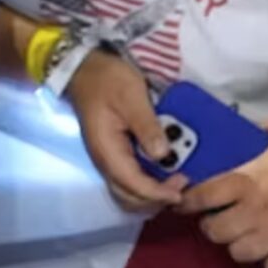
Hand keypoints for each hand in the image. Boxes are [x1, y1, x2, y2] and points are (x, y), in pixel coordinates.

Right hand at [62, 53, 187, 211]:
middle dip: (155, 198)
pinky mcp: (113, 153)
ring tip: (175, 182)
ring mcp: (107, 158)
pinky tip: (163, 173)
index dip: (157, 193)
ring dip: (151, 194)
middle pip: (128, 197)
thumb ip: (147, 126)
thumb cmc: (108, 80)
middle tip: (182, 185)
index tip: (180, 192)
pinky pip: (129, 179)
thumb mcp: (132, 96)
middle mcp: (104, 161)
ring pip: (127, 192)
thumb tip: (163, 155)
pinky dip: (146, 184)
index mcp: (107, 150)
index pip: (132, 184)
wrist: (85, 69)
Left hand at [181, 117, 267, 267]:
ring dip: (239, 243)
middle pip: (213, 232)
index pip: (201, 197)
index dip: (189, 200)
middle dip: (214, 223)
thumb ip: (257, 133)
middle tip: (225, 214)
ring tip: (250, 231)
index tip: (188, 199)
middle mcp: (256, 212)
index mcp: (249, 180)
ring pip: (237, 253)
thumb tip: (239, 132)